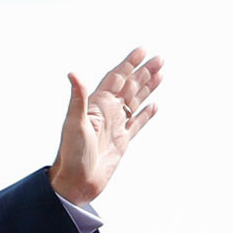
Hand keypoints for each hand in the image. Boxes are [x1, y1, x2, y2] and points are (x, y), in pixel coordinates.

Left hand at [53, 49, 162, 203]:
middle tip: (160, 58)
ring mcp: (116, 126)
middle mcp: (108, 112)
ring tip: (161, 74)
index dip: (129, 64)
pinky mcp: (122, 141)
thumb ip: (77, 98)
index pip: (117, 78)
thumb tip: (72, 74)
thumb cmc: (71, 154)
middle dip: (144, 72)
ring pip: (136, 101)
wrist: (76, 182)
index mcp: (98, 105)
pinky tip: (155, 106)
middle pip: (130, 86)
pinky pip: (138, 123)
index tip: (142, 51)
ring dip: (148, 88)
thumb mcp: (74, 124)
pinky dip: (147, 114)